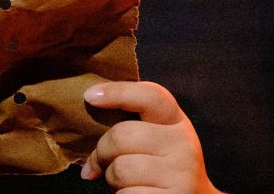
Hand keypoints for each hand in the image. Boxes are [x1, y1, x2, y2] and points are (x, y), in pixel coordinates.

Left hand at [81, 81, 222, 193]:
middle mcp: (183, 144)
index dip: (117, 92)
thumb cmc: (163, 166)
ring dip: (111, 178)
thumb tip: (90, 109)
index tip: (89, 96)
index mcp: (177, 121)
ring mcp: (181, 176)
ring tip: (123, 181)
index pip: (150, 96)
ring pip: (120, 169)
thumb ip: (134, 124)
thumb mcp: (158, 137)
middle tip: (101, 162)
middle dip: (102, 151)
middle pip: (122, 135)